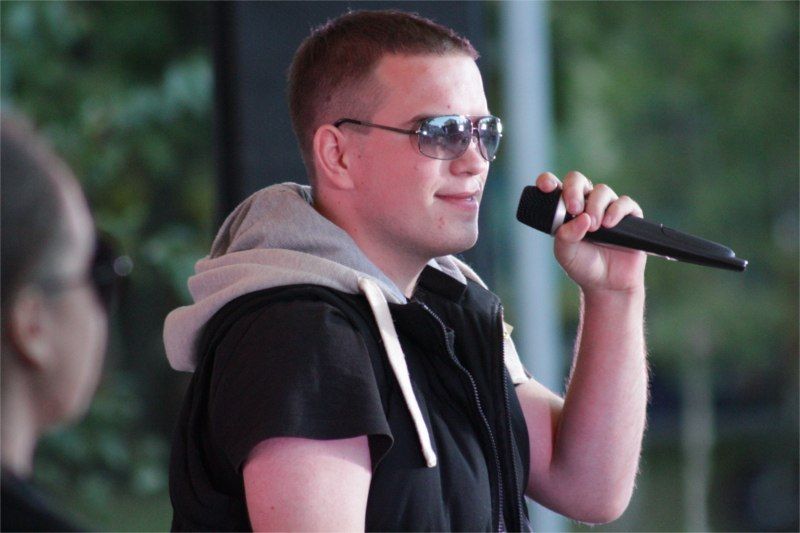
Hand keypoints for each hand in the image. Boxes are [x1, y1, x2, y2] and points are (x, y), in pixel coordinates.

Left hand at [535, 171, 646, 292]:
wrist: (607, 284)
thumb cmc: (582, 266)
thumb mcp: (565, 253)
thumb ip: (566, 236)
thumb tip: (580, 218)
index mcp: (565, 210)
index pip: (555, 187)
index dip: (548, 181)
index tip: (545, 186)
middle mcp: (585, 204)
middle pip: (578, 180)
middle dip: (574, 190)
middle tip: (573, 209)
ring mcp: (607, 208)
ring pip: (602, 191)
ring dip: (595, 206)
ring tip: (593, 227)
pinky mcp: (628, 216)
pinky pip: (624, 203)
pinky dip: (616, 210)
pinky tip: (609, 224)